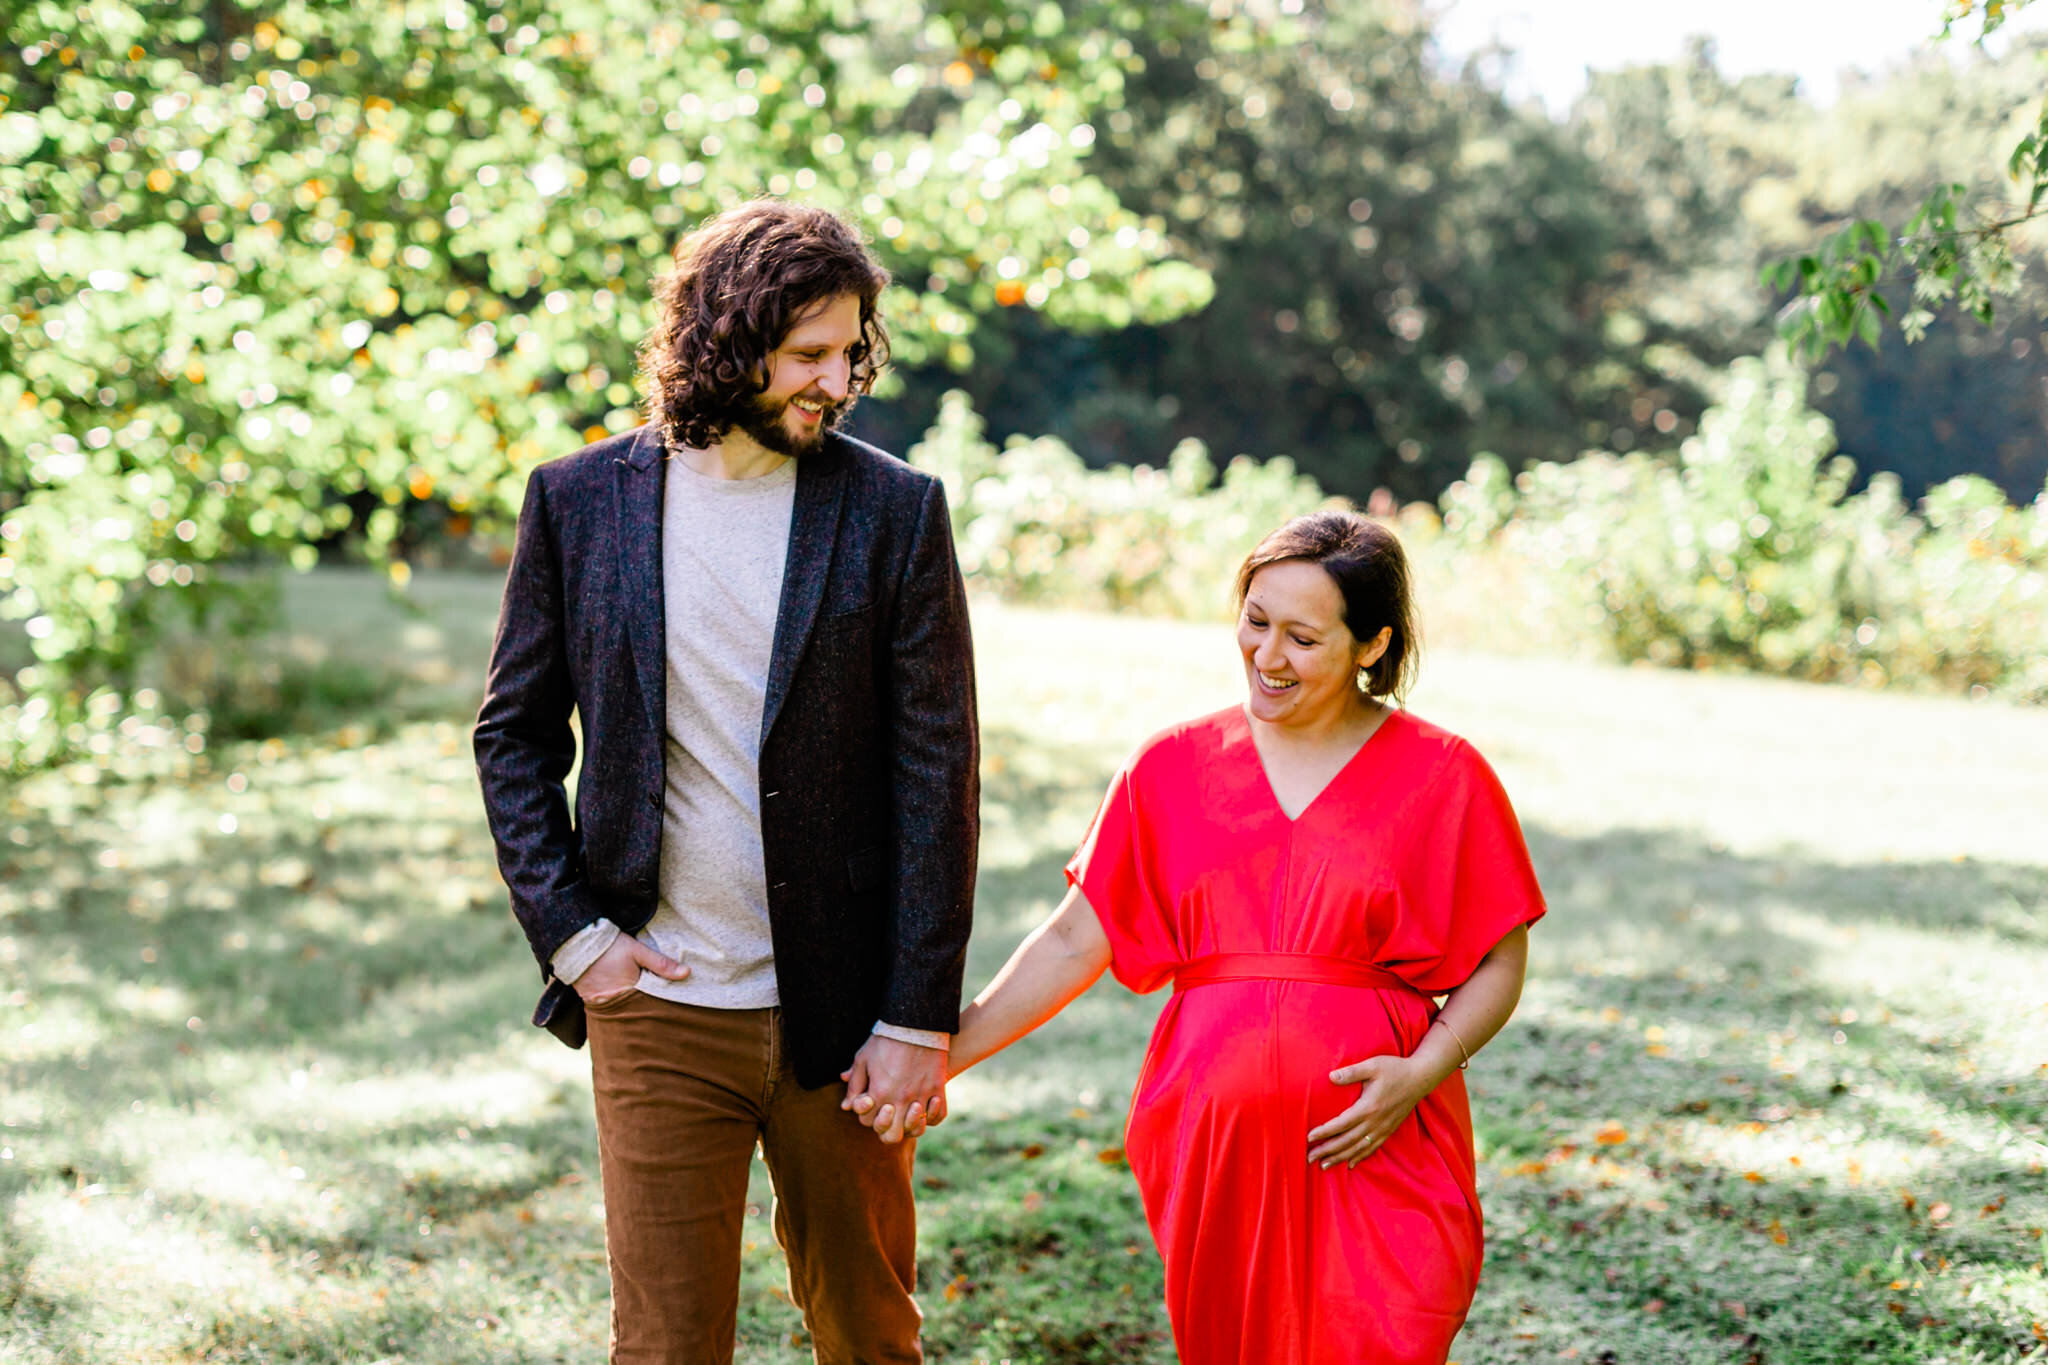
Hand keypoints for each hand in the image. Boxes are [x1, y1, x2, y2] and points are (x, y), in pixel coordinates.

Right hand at [573, 933, 687, 1003]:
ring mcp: (597, 1003)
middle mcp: (611, 1003)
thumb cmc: (611, 946)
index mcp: (627, 992)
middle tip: (654, 1007)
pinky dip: (613, 1003)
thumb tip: (687, 973)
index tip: (668, 1005)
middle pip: (633, 1011)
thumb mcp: (638, 951)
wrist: (577, 941)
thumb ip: (662, 964)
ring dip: (627, 1006)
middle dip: (643, 1009)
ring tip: (637, 1003)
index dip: (657, 1004)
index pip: (648, 1005)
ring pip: (619, 1010)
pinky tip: (619, 998)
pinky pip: (604, 1007)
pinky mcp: (587, 999)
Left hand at [839, 1036, 948, 1144]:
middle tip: (889, 1115)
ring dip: (910, 1126)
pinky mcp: (937, 1089)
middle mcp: (899, 1099)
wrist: (916, 1022)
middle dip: (887, 1130)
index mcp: (878, 1093)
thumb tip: (846, 1106)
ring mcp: (920, 1096)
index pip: (869, 1122)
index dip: (867, 1116)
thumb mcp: (864, 1058)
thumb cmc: (886, 1040)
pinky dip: (931, 1117)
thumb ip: (855, 1084)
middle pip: (892, 1136)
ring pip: (916, 1129)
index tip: (871, 1102)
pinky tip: (925, 1107)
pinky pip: (937, 1116)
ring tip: (907, 1113)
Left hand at [1307, 1052, 1434, 1167]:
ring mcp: (1383, 1128)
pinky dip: (1360, 1157)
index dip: (1324, 1132)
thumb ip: (1351, 1072)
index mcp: (1368, 1107)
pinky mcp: (1389, 1130)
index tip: (1309, 1138)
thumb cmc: (1394, 1069)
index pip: (1341, 1124)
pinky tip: (1350, 1164)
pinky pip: (1372, 1148)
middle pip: (1347, 1141)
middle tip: (1309, 1158)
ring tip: (1324, 1166)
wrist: (1420, 1079)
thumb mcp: (1372, 1065)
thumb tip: (1330, 1077)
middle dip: (1327, 1151)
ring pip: (1358, 1148)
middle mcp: (1375, 1122)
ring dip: (1340, 1158)